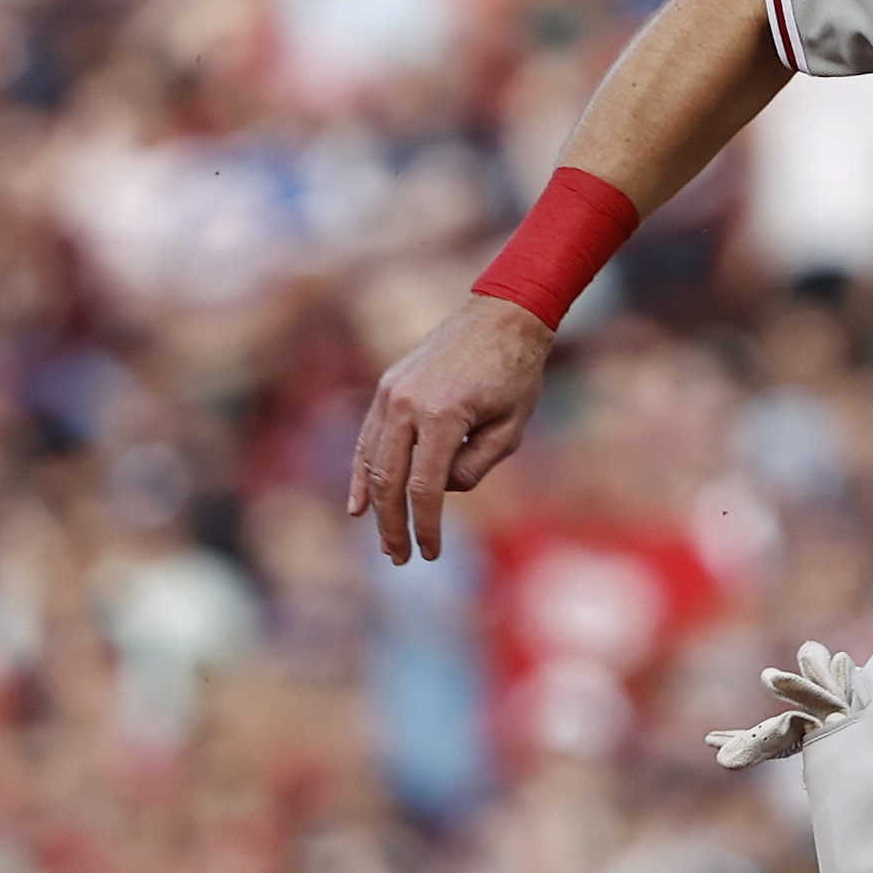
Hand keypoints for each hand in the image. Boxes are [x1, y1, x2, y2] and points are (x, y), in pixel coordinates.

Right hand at [346, 298, 557, 563]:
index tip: (431, 553)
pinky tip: (357, 504)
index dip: (426, 526)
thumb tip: (439, 492)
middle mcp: (407, 404)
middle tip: (400, 558)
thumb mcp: (511, 429)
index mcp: (442, 415)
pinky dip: (361, 472)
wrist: (501, 314)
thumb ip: (474, 468)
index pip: (425, 488)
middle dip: (393, 525)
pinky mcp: (387, 387)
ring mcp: (391, 393)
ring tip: (385, 540)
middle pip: (389, 480)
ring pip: (372, 461)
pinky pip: (368, 438)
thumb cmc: (515, 372)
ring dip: (375, 505)